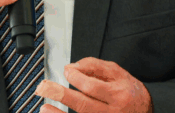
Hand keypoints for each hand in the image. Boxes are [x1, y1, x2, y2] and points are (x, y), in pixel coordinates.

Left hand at [35, 57, 152, 112]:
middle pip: (83, 105)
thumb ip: (97, 67)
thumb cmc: (131, 94)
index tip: (67, 71)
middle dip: (61, 95)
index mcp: (118, 95)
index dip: (76, 77)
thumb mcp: (120, 75)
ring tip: (44, 107)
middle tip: (43, 87)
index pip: (93, 87)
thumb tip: (74, 66)